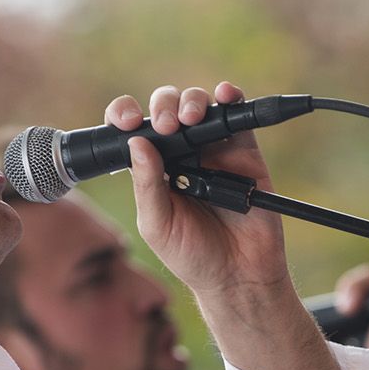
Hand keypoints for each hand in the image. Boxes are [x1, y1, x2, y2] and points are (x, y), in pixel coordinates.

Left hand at [111, 83, 289, 301]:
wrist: (240, 274)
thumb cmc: (193, 255)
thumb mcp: (158, 225)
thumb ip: (147, 185)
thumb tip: (136, 142)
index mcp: (152, 169)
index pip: (131, 132)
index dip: (124, 116)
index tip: (126, 121)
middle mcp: (180, 153)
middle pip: (165, 109)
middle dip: (162, 107)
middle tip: (166, 126)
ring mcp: (212, 149)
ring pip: (198, 105)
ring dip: (192, 101)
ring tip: (191, 118)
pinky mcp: (243, 150)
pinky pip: (237, 114)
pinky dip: (230, 97)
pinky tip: (225, 94)